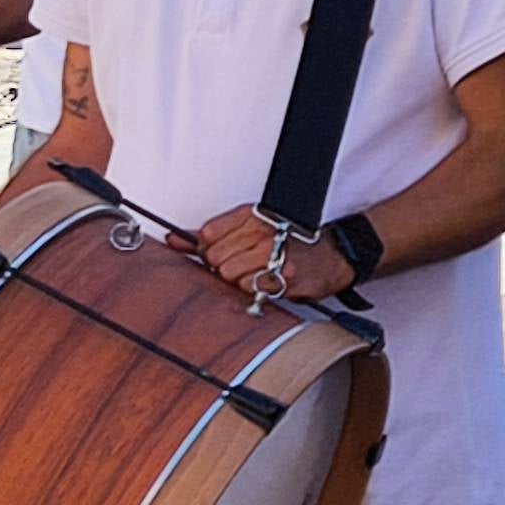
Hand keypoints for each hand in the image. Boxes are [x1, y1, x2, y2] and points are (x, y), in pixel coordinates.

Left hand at [185, 206, 359, 302]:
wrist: (330, 255)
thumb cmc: (289, 241)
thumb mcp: (250, 227)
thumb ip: (210, 235)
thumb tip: (174, 240)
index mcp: (251, 214)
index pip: (208, 234)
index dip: (209, 249)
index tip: (220, 252)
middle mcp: (261, 231)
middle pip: (214, 257)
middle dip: (222, 266)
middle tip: (242, 265)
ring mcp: (273, 253)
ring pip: (228, 275)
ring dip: (238, 280)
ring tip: (255, 273)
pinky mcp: (284, 276)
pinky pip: (249, 288)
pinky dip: (253, 290)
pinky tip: (265, 282)